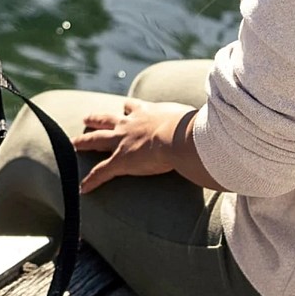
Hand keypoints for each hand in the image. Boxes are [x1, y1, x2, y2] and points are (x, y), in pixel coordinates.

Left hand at [73, 99, 199, 192]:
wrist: (179, 136)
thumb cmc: (191, 127)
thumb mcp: (193, 119)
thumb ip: (200, 123)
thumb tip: (220, 124)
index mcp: (148, 112)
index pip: (133, 107)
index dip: (128, 108)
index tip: (125, 106)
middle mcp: (131, 124)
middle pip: (108, 119)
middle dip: (96, 119)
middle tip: (87, 117)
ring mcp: (123, 141)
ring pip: (97, 140)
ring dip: (84, 141)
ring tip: (74, 143)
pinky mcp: (120, 161)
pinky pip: (101, 172)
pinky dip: (91, 180)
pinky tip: (82, 188)